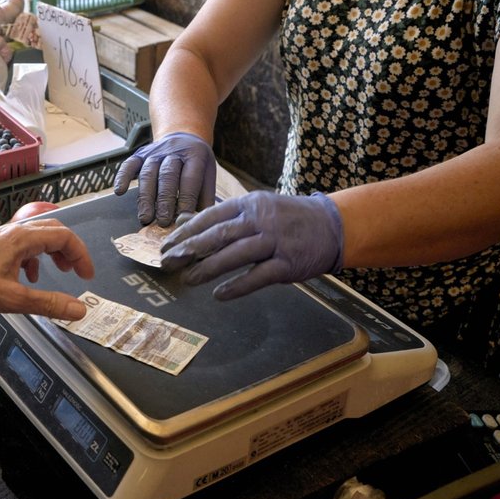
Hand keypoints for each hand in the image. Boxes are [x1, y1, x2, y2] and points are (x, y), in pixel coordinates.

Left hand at [0, 218, 94, 320]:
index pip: (63, 236)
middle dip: (70, 250)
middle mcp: (13, 233)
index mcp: (21, 239)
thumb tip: (76, 309)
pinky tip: (31, 277)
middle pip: (54, 231)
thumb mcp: (14, 300)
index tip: (86, 274)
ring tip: (60, 271)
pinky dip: (36, 258)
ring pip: (39, 237)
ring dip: (54, 252)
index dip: (80, 255)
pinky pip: (25, 245)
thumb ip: (49, 304)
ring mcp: (4, 238)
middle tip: (78, 271)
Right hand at [113, 132, 216, 226]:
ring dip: (146, 197)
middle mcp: (174, 151)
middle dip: (165, 201)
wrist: (183, 138)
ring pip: (148, 174)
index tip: (182, 217)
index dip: (186, 199)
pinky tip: (120, 192)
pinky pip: (129, 165)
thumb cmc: (195, 164)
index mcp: (195, 155)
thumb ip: (204, 197)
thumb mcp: (208, 175)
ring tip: (145, 218)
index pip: (190, 178)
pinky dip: (122, 177)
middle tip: (163, 221)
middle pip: (167, 176)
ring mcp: (154, 152)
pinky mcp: (139, 154)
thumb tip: (197, 222)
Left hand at [160, 191, 343, 298]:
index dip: (186, 231)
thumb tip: (184, 221)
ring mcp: (275, 241)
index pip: (210, 216)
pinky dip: (237, 286)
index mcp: (249, 204)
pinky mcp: (287, 264)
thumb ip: (221, 216)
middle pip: (218, 234)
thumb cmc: (287, 218)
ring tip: (187, 280)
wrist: (333, 225)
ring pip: (235, 254)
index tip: (166, 245)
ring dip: (208, 269)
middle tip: (168, 262)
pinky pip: (258, 276)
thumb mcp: (255, 208)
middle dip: (189, 249)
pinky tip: (219, 294)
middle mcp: (260, 220)